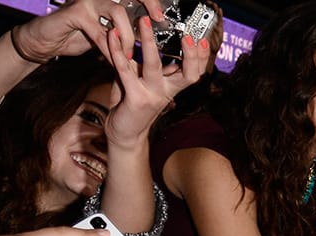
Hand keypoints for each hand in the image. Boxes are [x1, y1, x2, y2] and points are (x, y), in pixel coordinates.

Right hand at [11, 0, 166, 62]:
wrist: (47, 42)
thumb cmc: (77, 36)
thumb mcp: (107, 36)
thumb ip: (124, 34)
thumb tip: (149, 44)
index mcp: (109, 0)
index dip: (150, 2)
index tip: (161, 17)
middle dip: (147, 4)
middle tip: (157, 20)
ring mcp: (88, 2)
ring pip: (118, 12)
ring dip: (128, 36)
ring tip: (130, 53)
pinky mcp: (76, 13)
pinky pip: (100, 31)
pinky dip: (108, 48)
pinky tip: (113, 59)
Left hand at [103, 18, 206, 150]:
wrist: (124, 133)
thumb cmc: (132, 104)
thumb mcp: (142, 81)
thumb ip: (143, 63)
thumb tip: (142, 40)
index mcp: (171, 87)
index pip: (194, 72)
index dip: (201, 58)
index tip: (202, 41)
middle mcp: (165, 91)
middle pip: (187, 74)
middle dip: (191, 54)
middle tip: (188, 36)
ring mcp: (151, 95)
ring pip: (154, 65)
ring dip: (149, 42)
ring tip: (144, 22)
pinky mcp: (134, 98)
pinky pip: (125, 70)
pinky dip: (118, 51)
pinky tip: (114, 37)